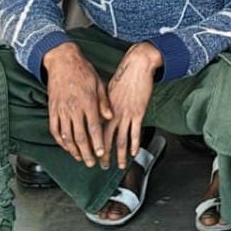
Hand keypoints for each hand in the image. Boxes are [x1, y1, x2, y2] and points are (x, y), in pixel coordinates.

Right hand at [43, 42, 112, 167]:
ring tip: (80, 159)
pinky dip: (60, 141)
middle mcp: (74, 108)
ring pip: (66, 136)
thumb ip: (104, 102)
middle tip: (91, 163)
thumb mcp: (99, 83)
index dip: (97, 142)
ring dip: (73, 150)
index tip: (100, 154)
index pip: (94, 127)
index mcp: (88, 101)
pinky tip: (66, 147)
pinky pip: (55, 130)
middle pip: (80, 136)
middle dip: (86, 152)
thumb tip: (110, 117)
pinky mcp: (52, 110)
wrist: (63, 61)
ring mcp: (61, 110)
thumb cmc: (84, 71)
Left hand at [105, 42, 160, 169]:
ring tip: (119, 165)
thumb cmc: (123, 75)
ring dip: (119, 155)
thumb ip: (103, 105)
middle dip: (104, 155)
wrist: (137, 65)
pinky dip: (134, 144)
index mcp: (105, 109)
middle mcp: (114, 114)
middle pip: (106, 139)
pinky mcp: (138, 112)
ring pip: (121, 139)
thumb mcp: (108, 89)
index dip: (93, 145)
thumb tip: (99, 117)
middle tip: (102, 166)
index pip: (96, 132)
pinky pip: (136, 132)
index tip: (91, 154)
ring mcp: (126, 114)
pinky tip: (133, 153)